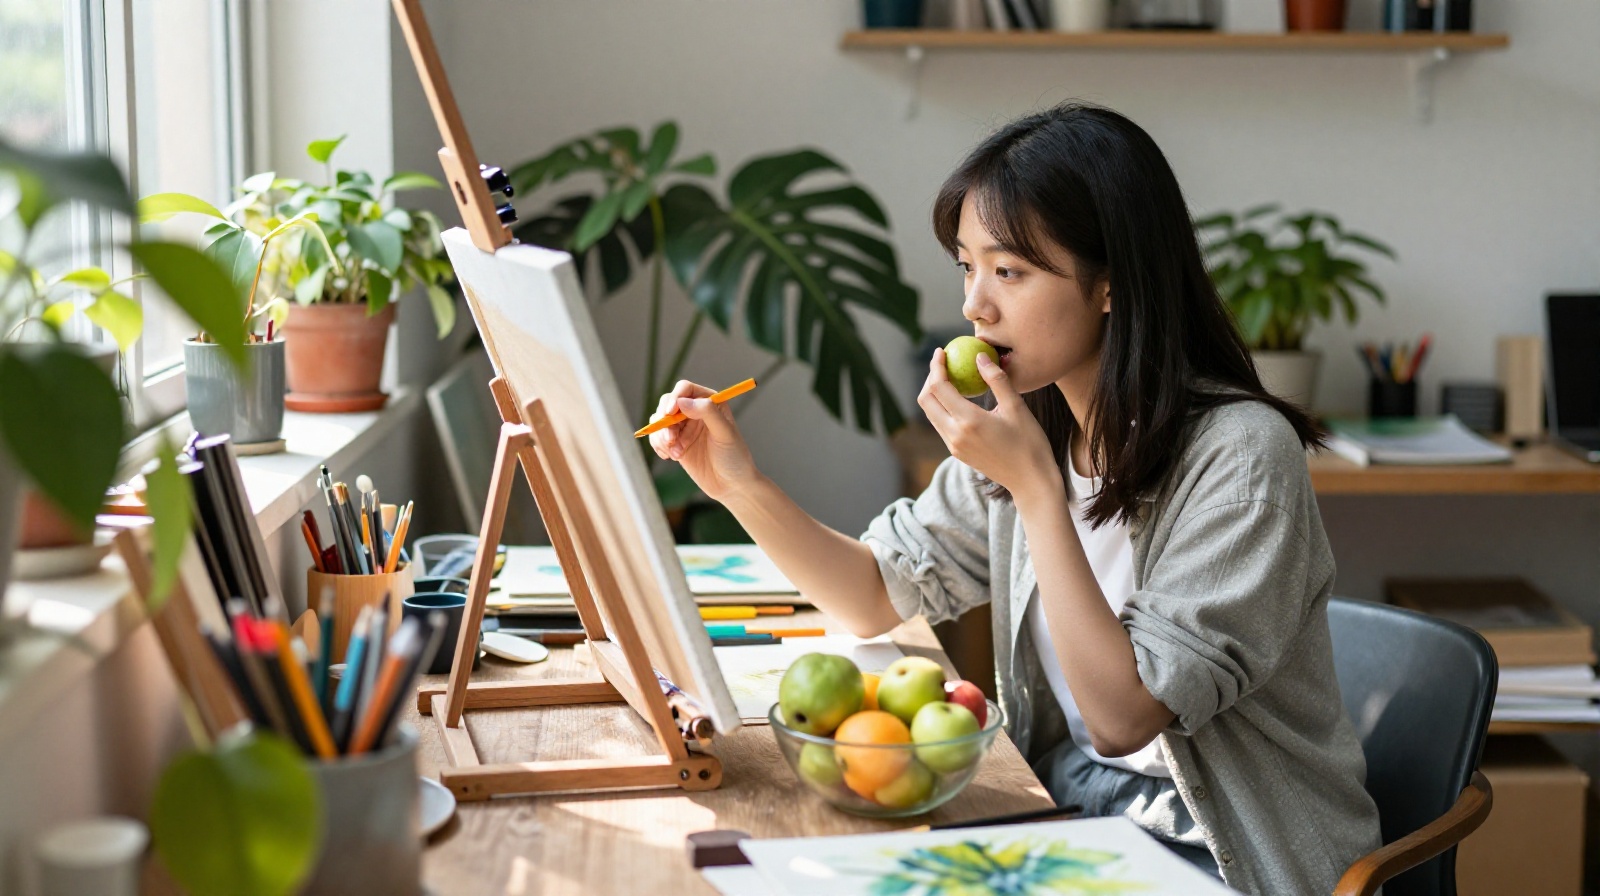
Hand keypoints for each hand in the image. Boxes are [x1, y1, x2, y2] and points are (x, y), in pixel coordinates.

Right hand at [647, 380, 760, 501]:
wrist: (732, 485)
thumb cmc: (734, 457)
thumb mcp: (725, 433)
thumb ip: (706, 412)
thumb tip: (682, 401)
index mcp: (710, 402)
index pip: (685, 389)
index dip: (674, 398)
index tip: (669, 413)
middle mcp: (695, 411)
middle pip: (667, 404)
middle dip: (665, 421)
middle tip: (671, 440)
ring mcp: (684, 427)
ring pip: (659, 421)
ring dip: (662, 436)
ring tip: (676, 454)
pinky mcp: (676, 443)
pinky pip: (657, 437)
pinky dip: (659, 445)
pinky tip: (670, 457)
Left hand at [918, 348, 1058, 496]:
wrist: (1030, 481)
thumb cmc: (1029, 443)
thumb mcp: (1016, 407)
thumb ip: (996, 380)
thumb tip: (980, 357)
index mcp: (968, 421)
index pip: (939, 387)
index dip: (936, 366)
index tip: (942, 351)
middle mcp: (955, 435)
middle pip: (926, 400)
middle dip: (930, 378)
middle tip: (944, 364)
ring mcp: (953, 446)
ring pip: (931, 414)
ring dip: (934, 394)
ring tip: (951, 378)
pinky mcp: (957, 453)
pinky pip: (941, 426)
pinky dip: (943, 409)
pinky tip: (958, 400)